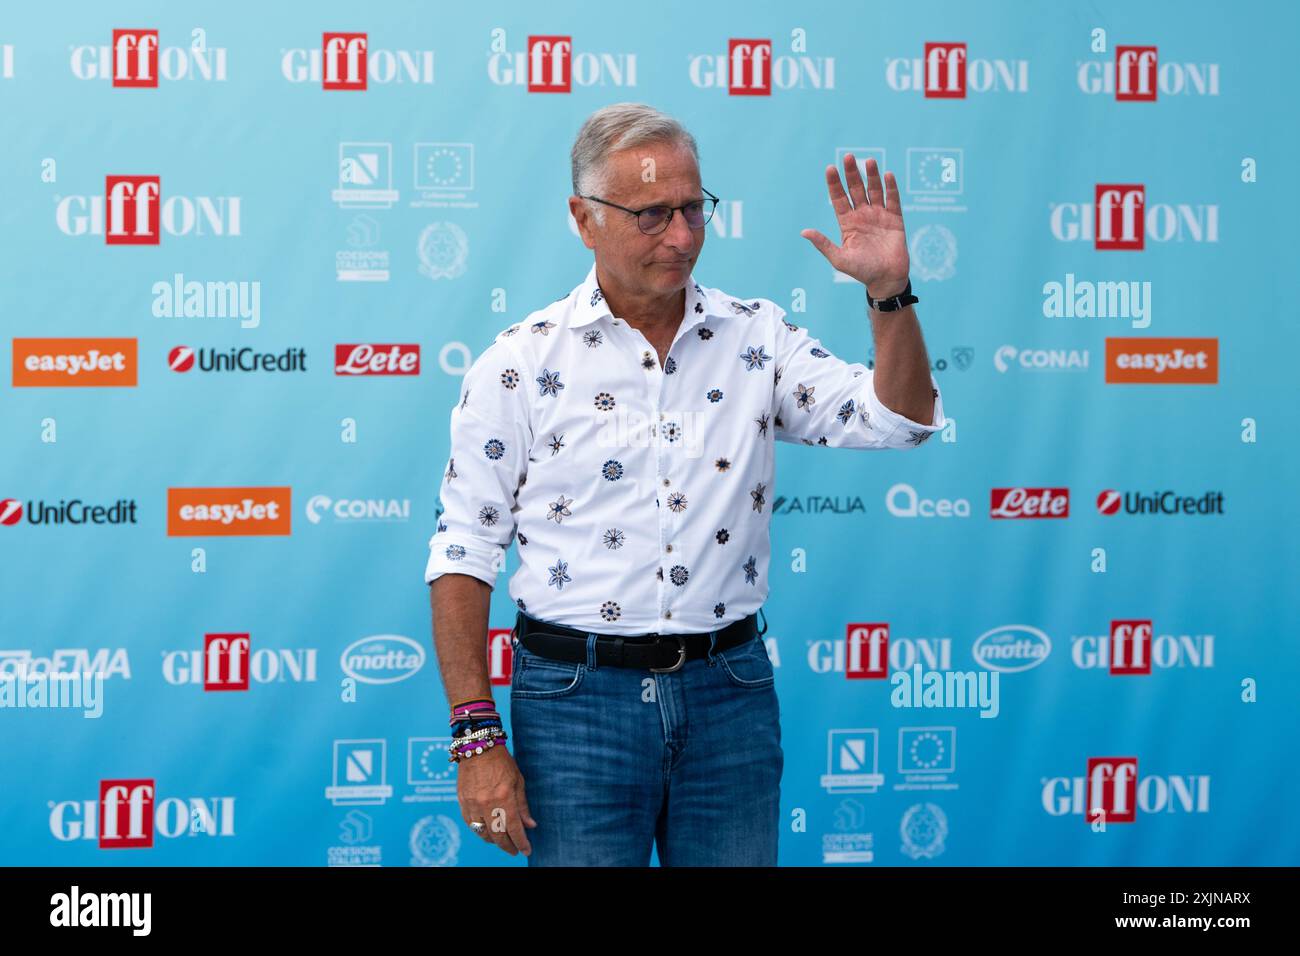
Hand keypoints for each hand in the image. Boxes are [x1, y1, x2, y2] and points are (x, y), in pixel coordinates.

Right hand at [458, 745, 536, 855]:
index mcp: (504, 798)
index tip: (526, 850)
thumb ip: (522, 806)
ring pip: (482, 833)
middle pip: (497, 835)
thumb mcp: (518, 781)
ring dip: (493, 840)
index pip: (514, 829)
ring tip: (502, 840)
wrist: (478, 747)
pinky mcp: (462, 802)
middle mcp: (487, 804)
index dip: (521, 842)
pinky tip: (487, 831)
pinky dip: (480, 831)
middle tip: (514, 850)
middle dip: (508, 846)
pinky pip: (470, 824)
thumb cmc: (501, 762)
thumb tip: (529, 825)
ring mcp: (472, 804)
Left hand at [801, 154, 909, 295]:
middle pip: (856, 189)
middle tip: (848, 157)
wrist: (886, 280)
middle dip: (852, 174)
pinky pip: (893, 200)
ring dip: (871, 176)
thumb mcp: (839, 258)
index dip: (835, 184)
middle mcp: (862, 216)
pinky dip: (891, 188)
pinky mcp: (895, 219)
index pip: (839, 198)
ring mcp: (879, 216)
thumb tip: (804, 232)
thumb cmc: (861, 271)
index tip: (830, 168)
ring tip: (868, 161)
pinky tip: (887, 175)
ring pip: (874, 190)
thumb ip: (823, 244)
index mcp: (847, 223)